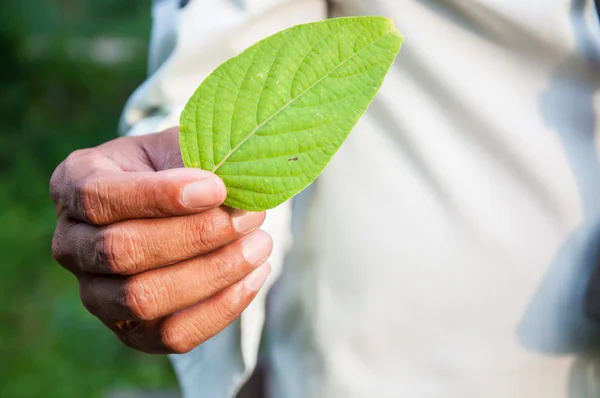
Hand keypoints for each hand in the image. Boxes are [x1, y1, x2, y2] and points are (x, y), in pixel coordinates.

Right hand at [50, 127, 271, 353]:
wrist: (174, 204)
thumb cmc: (176, 166)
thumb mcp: (181, 146)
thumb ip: (199, 161)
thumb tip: (237, 191)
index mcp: (74, 184)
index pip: (100, 197)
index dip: (160, 196)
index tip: (218, 188)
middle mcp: (71, 243)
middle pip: (121, 252)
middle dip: (195, 236)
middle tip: (250, 216)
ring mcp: (95, 293)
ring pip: (143, 298)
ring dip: (212, 274)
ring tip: (260, 245)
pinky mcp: (130, 331)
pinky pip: (171, 336)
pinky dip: (220, 309)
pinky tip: (254, 276)